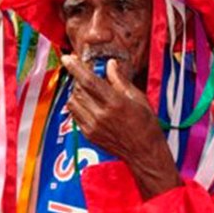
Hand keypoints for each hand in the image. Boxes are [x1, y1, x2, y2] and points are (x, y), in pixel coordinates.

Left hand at [61, 56, 180, 198]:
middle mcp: (101, 115)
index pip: (89, 81)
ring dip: (77, 92)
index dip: (76, 68)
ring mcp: (92, 126)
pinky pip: (75, 114)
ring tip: (89, 91)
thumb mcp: (138, 99)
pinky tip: (90, 105)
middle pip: (78, 90)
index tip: (67, 58)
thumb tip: (110, 64)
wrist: (144, 154)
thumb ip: (120, 81)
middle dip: (79, 79)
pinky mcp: (87, 135)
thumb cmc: (146, 126)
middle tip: (85, 73)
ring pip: (73, 102)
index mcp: (115, 103)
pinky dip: (79, 106)